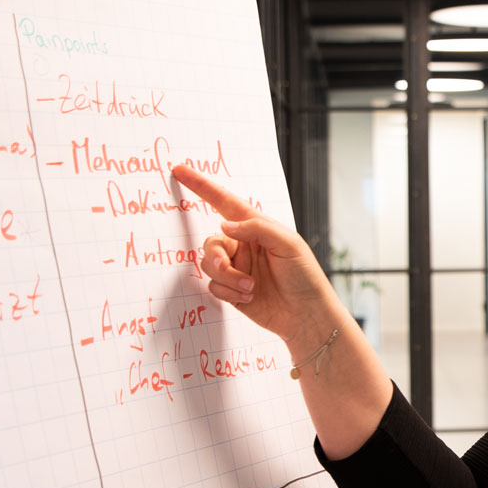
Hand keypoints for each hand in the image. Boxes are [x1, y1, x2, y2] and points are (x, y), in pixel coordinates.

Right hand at [170, 166, 343, 352]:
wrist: (306, 316)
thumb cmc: (304, 276)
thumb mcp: (288, 244)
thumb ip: (256, 228)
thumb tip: (224, 225)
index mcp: (256, 227)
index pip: (224, 202)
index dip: (201, 186)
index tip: (181, 170)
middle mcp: (243, 245)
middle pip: (211, 242)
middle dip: (217, 258)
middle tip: (230, 270)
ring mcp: (237, 268)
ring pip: (209, 265)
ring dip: (226, 278)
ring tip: (250, 288)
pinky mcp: (232, 290)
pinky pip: (213, 286)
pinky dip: (228, 292)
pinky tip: (249, 298)